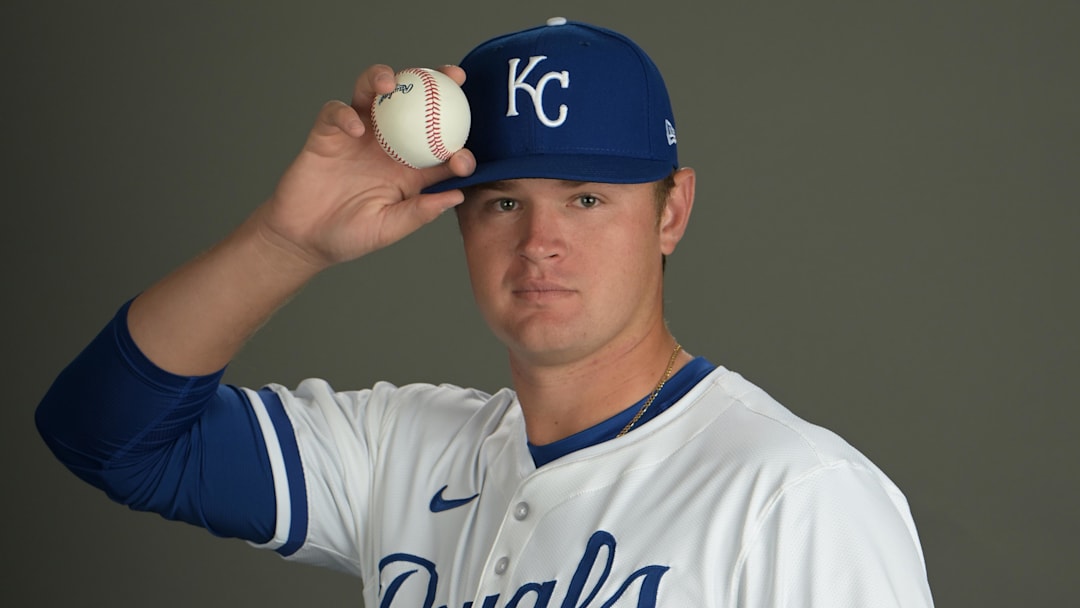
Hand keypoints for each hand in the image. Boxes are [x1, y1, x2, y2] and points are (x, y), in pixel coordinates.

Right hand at [255, 64, 475, 271]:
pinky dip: (345, 115)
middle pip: (415, 104)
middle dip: (436, 83)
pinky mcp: (328, 133)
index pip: (441, 145)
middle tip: (454, 76)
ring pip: (373, 93)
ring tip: (391, 84)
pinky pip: (336, 113)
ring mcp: (358, 135)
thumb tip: (457, 195)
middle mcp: (388, 144)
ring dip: (383, 79)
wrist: (303, 238)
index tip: (463, 158)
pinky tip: (355, 128)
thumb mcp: (389, 228)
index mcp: (409, 169)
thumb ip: (419, 212)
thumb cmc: (348, 236)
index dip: (459, 144)